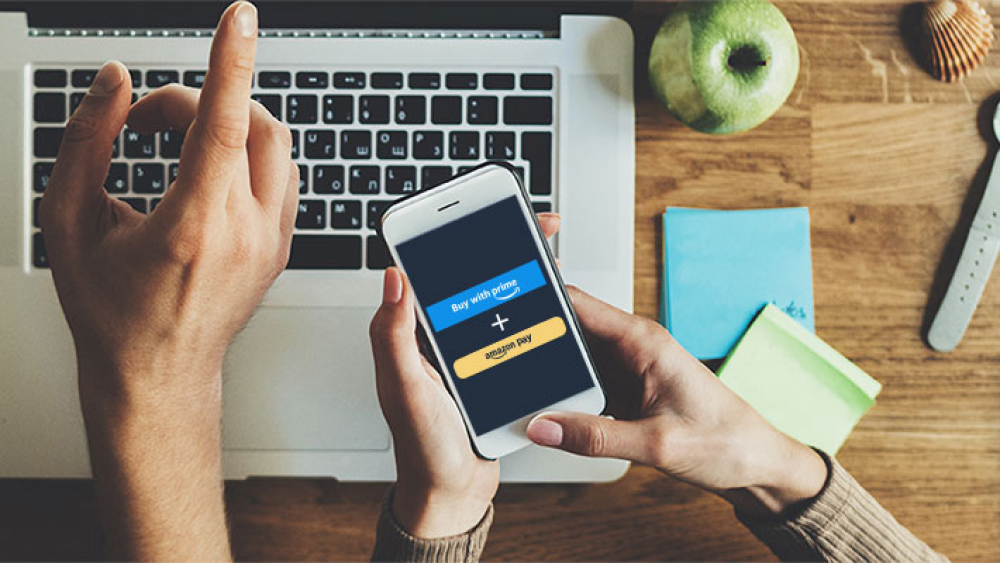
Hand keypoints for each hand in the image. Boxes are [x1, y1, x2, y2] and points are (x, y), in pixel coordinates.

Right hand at [39, 2, 295, 557]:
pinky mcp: (283, 248)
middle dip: (201, 101)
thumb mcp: (69, 225)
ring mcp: (273, 244)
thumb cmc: (109, 311)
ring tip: (176, 145)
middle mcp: (245, 234)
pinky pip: (280, 176)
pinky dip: (247, 154)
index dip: (230, 62)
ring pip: (276, 147)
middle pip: (251, 124)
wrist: (160, 376)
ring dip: (231, 123)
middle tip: (149, 123)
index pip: (223, 124)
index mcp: (192, 229)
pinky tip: (207, 172)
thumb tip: (117, 81)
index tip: (239, 16)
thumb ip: (87, 143)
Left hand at [369, 214, 561, 538]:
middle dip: (499, 246)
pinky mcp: (487, 368)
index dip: (450, 236)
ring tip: (547, 255)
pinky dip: (531, 311)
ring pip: (493, 300)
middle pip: (467, 277)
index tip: (479, 214)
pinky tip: (552, 303)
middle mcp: (434, 337)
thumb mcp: (407, 389)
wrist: (452, 492)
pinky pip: (509, 330)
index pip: (427, 270)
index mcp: (408, 334)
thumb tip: (393, 278)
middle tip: (534, 228)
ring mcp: (464, 351)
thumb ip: (396, 336)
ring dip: (519, 275)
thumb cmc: (423, 449)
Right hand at [525, 288, 827, 515]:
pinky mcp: (628, 389)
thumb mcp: (656, 444)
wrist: (757, 464)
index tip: (506, 303)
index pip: (580, 303)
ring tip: (517, 384)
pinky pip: (585, 382)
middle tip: (499, 355)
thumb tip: (544, 426)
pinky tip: (548, 407)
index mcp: (644, 341)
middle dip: (536, 339)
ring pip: (574, 358)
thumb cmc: (727, 442)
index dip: (541, 299)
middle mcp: (634, 347)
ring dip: (550, 370)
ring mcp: (629, 368)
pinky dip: (565, 392)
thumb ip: (594, 436)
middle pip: (570, 329)